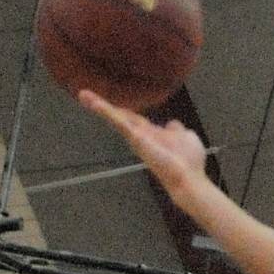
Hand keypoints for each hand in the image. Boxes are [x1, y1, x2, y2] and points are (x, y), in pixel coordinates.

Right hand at [76, 91, 208, 199]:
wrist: (188, 179)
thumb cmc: (190, 163)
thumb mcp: (186, 138)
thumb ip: (177, 130)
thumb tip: (172, 124)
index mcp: (153, 135)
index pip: (136, 120)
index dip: (126, 112)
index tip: (115, 105)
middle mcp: (142, 137)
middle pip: (121, 118)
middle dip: (104, 107)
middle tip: (86, 96)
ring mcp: (137, 138)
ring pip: (117, 118)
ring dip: (99, 106)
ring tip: (83, 95)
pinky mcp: (134, 138)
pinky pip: (117, 121)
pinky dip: (104, 110)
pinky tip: (90, 100)